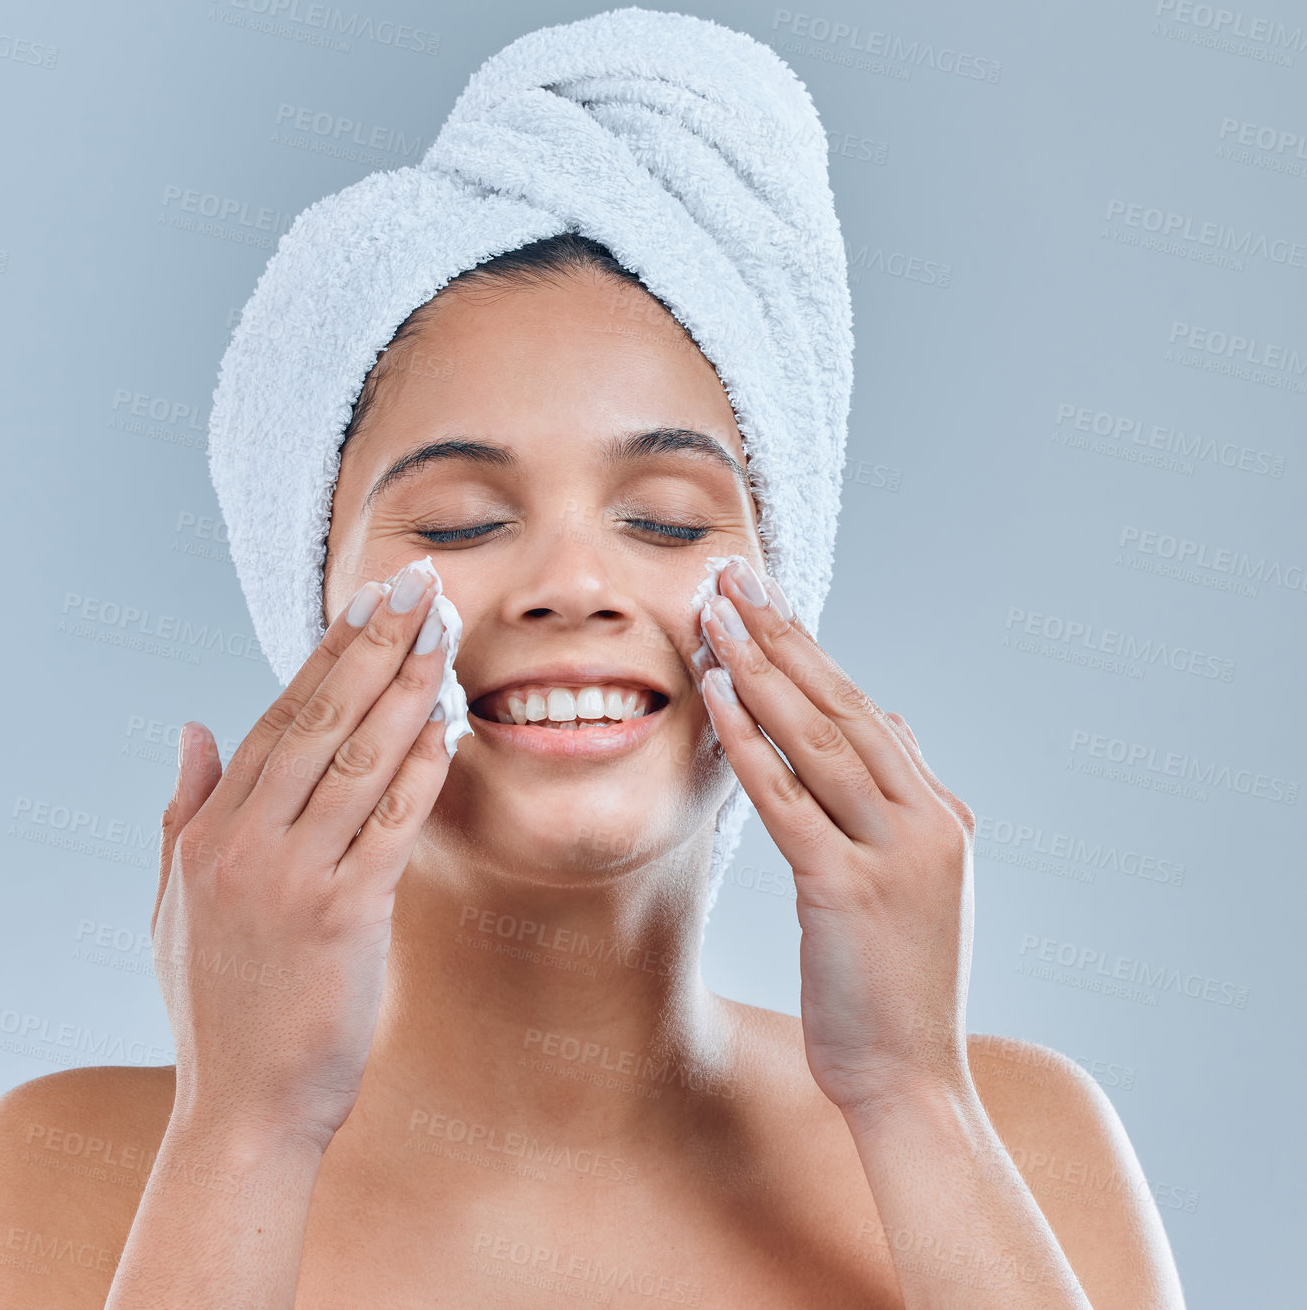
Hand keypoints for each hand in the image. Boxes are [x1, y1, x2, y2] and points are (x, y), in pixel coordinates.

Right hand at [152, 560, 457, 1151]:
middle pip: (319, 721)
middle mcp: (244, 843)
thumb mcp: (173, 903)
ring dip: (406, 691)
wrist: (243, 1109)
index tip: (365, 602)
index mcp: (206, 834)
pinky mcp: (343, 915)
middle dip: (373, 646)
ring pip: (358, 760)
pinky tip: (450, 726)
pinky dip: (422, 771)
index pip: (275, 721)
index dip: (325, 655)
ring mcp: (292, 877)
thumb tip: (190, 727)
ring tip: (442, 634)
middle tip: (416, 584)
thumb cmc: (218, 1006)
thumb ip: (182, 810)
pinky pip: (391, 825)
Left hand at [695, 559, 976, 1121]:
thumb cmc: (896, 983)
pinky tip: (715, 694)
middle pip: (842, 707)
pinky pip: (789, 800)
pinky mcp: (847, 890)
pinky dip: (749, 741)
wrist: (912, 1079)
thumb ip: (902, 796)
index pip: (864, 711)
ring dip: (760, 670)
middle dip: (782, 636)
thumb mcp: (915, 879)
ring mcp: (893, 854)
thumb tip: (886, 718)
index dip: (810, 650)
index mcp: (939, 814)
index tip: (765, 599)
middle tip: (734, 575)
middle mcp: (926, 821)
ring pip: (817, 740)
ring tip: (716, 613)